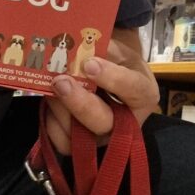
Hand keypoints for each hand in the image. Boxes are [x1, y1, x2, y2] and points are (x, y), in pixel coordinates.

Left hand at [44, 27, 158, 154]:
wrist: (110, 76)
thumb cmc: (118, 63)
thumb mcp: (119, 51)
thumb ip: (104, 49)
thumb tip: (80, 48)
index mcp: (143, 95)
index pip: (133, 89)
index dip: (112, 78)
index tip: (89, 63)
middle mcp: (126, 123)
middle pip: (104, 122)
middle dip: (80, 103)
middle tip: (61, 82)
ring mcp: (103, 136)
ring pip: (79, 135)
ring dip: (60, 109)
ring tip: (51, 85)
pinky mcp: (82, 145)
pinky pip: (63, 141)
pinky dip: (52, 122)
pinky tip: (51, 102)